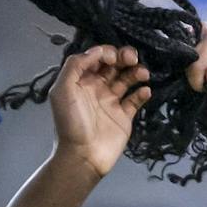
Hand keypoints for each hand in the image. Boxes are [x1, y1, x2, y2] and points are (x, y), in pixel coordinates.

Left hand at [49, 45, 151, 178]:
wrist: (83, 156)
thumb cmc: (71, 122)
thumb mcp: (62, 90)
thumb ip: (75, 65)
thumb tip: (97, 51)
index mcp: (81, 80)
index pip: (96, 58)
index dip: (106, 52)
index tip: (113, 57)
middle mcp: (97, 87)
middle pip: (114, 65)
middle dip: (124, 57)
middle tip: (133, 58)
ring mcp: (112, 101)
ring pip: (127, 79)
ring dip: (136, 72)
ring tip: (143, 73)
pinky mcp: (124, 115)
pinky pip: (136, 99)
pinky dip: (142, 92)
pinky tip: (144, 91)